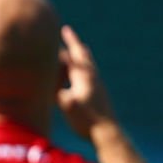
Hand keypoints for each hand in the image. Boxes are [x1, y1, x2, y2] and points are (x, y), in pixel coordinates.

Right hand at [56, 25, 116, 139]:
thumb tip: (54, 87)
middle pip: (83, 56)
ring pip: (88, 66)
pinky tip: (82, 77)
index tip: (64, 29)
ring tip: (78, 51)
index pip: (75, 55)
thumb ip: (62, 94)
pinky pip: (90, 77)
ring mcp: (98, 87)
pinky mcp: (100, 96)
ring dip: (80, 57)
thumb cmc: (87, 122)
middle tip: (67, 33)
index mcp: (85, 78)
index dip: (69, 42)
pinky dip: (83, 70)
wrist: (108, 133)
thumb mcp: (70, 108)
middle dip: (74, 45)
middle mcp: (93, 79)